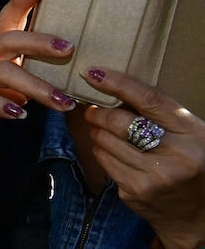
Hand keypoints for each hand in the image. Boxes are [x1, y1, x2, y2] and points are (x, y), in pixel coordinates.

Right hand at [0, 0, 76, 146]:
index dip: (22, 0)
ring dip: (36, 87)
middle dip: (39, 42)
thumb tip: (68, 72)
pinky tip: (20, 114)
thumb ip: (30, 72)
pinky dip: (2, 105)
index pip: (8, 17)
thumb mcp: (10, 80)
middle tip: (68, 49)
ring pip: (3, 71)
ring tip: (62, 102)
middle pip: (8, 39)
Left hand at [82, 69, 204, 248]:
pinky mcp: (135, 193)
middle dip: (99, 113)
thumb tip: (113, 89)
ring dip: (98, 133)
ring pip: (105, 142)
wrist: (199, 213)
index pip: (150, 100)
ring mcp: (154, 178)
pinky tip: (113, 152)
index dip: (118, 83)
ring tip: (105, 132)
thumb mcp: (189, 133)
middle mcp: (175, 157)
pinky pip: (104, 162)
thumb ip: (159, 114)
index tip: (93, 73)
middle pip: (119, 122)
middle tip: (93, 110)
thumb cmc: (191, 162)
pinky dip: (102, 152)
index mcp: (192, 134)